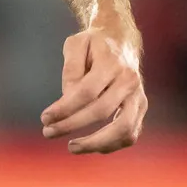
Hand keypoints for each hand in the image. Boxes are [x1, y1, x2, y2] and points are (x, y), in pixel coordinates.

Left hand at [41, 28, 146, 153]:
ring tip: (72, 147)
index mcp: (112, 62)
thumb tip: (68, 98)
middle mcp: (129, 80)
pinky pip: (130, 134)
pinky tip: (90, 144)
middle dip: (71, 125)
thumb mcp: (76, 44)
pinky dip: (111, 145)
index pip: (87, 91)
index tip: (45, 118)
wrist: (122, 39)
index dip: (64, 108)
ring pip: (123, 129)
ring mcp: (138, 96)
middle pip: (101, 110)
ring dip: (95, 143)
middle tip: (48, 132)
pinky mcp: (141, 107)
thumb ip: (71, 69)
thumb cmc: (94, 44)